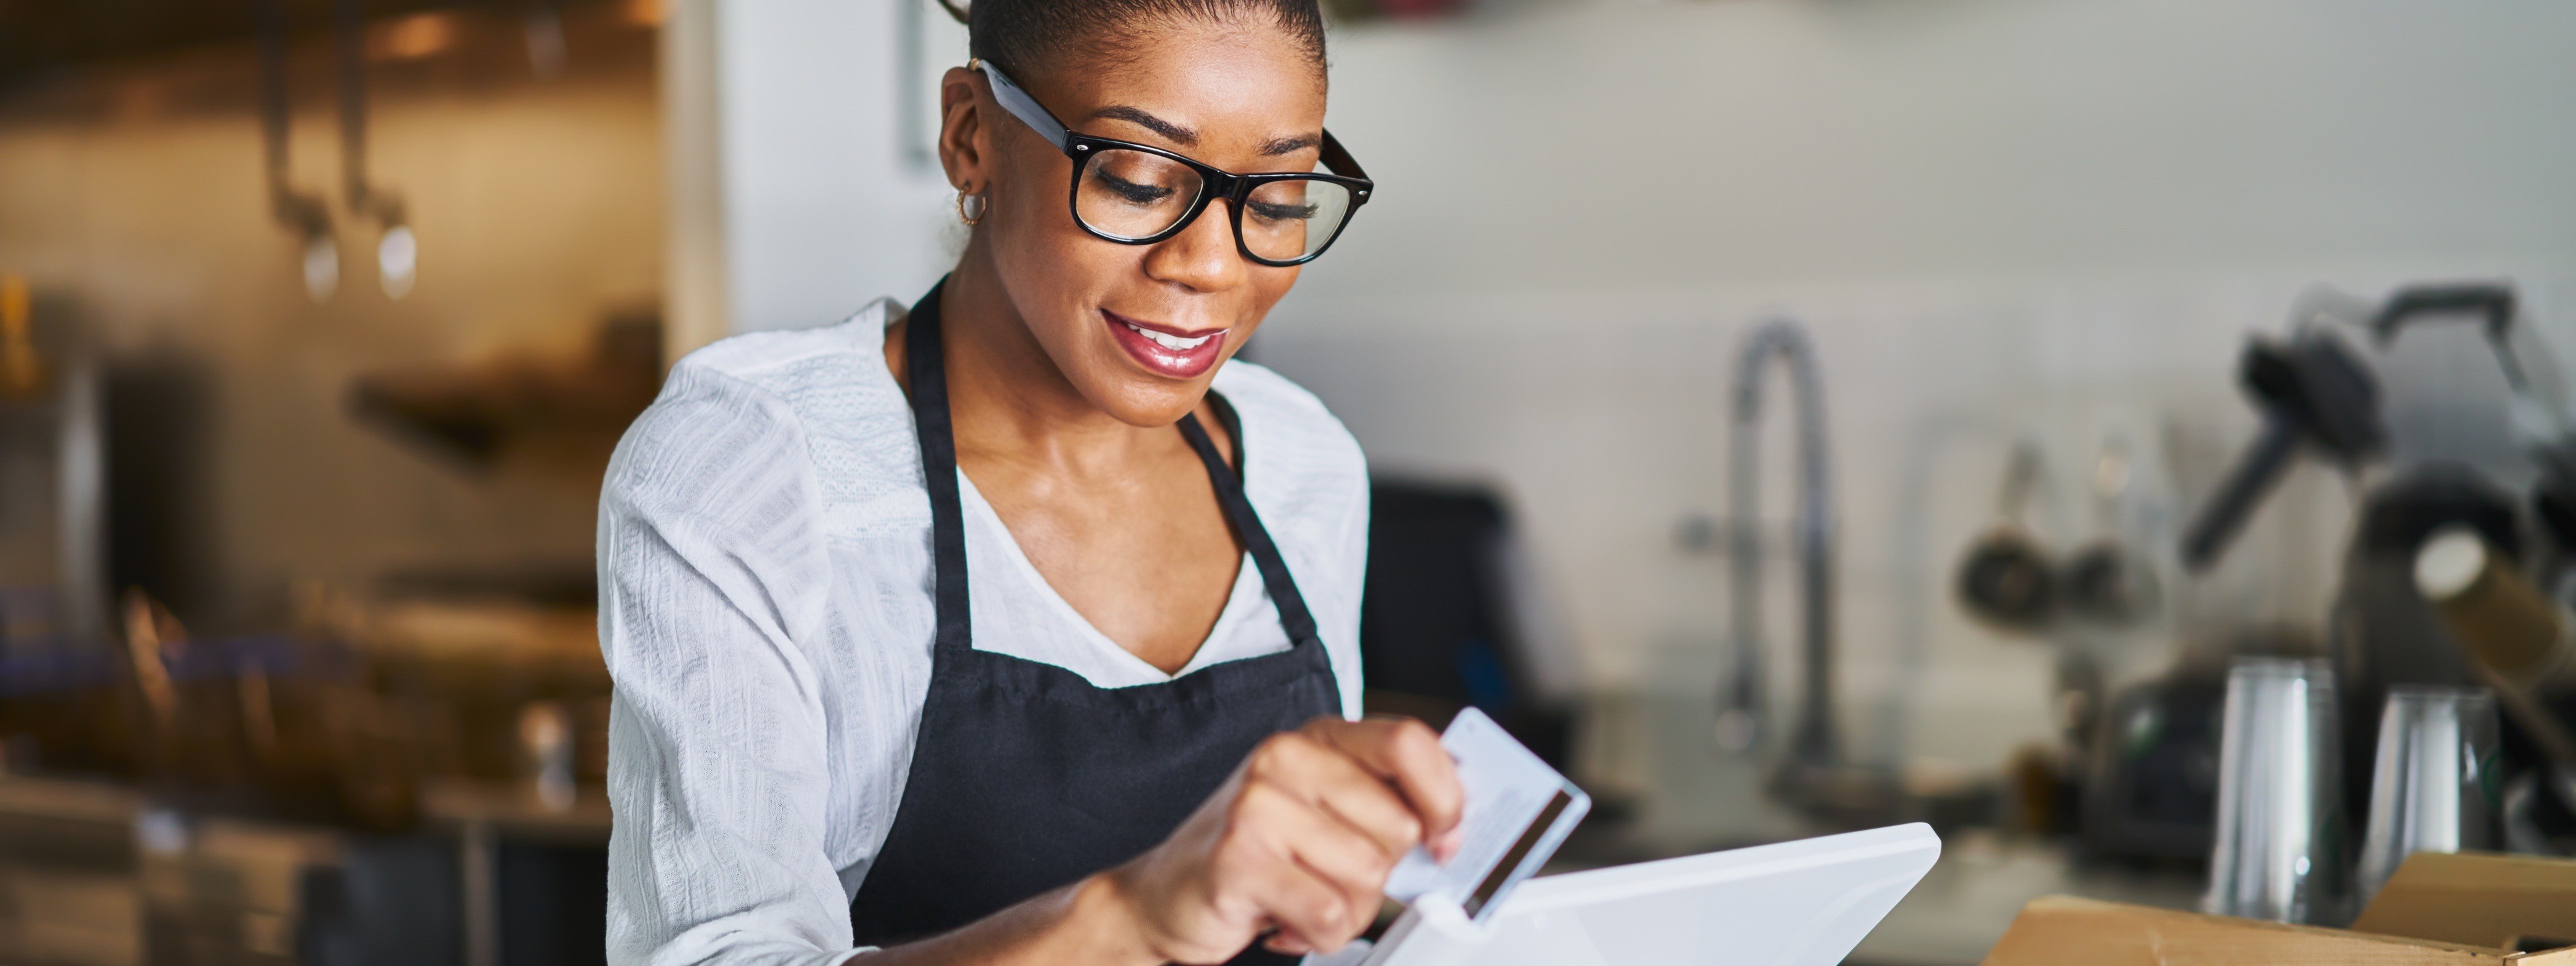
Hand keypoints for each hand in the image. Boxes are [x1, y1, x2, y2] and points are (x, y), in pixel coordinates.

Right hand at [1103, 716, 1464, 963]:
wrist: (1162, 896)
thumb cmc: (1254, 855)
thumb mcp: (1322, 813)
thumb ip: (1382, 804)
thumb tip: (1455, 826)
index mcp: (1316, 739)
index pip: (1409, 742)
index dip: (1446, 796)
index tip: (1448, 838)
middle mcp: (1286, 758)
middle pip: (1398, 826)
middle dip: (1381, 874)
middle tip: (1334, 880)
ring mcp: (1258, 804)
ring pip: (1368, 876)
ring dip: (1348, 911)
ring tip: (1303, 899)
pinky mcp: (1240, 857)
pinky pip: (1330, 913)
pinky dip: (1320, 934)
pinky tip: (1286, 919)